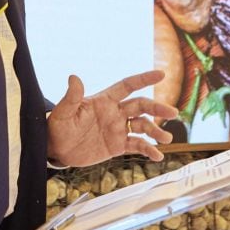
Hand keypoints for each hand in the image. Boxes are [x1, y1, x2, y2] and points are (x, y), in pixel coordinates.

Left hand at [46, 70, 180, 166]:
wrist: (56, 149)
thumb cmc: (58, 127)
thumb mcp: (63, 113)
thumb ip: (71, 97)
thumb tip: (73, 77)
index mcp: (104, 101)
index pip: (127, 86)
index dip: (143, 79)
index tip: (161, 74)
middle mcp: (114, 113)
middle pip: (141, 106)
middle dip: (157, 108)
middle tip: (173, 113)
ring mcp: (117, 129)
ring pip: (142, 126)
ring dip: (156, 130)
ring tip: (167, 139)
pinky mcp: (117, 145)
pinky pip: (136, 146)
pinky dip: (148, 150)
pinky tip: (158, 156)